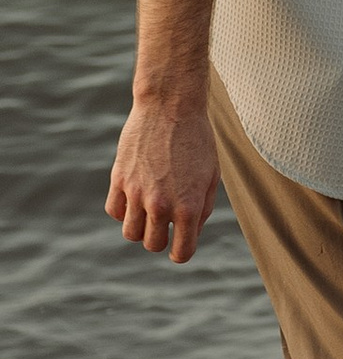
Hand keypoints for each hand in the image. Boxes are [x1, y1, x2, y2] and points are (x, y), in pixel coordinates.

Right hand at [107, 96, 223, 262]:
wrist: (171, 106)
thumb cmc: (197, 140)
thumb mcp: (211, 176)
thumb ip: (202, 209)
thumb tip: (189, 233)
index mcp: (189, 206)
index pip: (181, 252)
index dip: (182, 252)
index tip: (180, 246)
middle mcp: (161, 204)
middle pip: (152, 245)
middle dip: (161, 239)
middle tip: (165, 223)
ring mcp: (137, 192)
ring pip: (130, 233)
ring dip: (140, 227)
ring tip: (149, 210)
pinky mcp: (119, 178)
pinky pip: (115, 211)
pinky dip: (123, 210)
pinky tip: (134, 197)